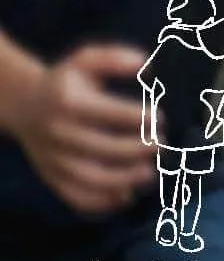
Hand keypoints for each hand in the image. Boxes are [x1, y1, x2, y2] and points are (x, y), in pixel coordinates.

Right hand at [15, 45, 157, 215]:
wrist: (24, 105)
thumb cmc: (66, 81)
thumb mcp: (85, 60)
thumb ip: (115, 58)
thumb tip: (146, 65)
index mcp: (70, 102)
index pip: (111, 114)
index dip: (141, 118)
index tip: (161, 119)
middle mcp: (59, 133)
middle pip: (104, 148)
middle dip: (139, 149)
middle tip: (162, 145)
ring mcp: (54, 158)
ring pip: (90, 178)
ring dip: (124, 180)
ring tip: (150, 173)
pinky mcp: (52, 177)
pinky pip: (75, 196)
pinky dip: (101, 203)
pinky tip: (126, 197)